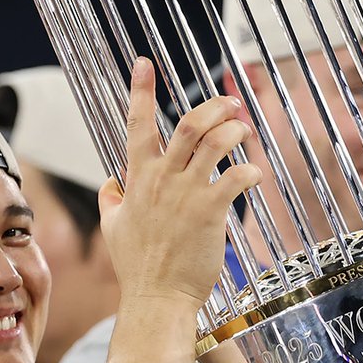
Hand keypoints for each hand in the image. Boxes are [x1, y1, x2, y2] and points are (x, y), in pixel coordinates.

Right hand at [99, 58, 260, 310]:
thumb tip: (108, 184)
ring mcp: (186, 194)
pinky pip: (236, 177)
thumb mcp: (112, 228)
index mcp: (137, 179)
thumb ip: (110, 200)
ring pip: (215, 142)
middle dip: (214, 106)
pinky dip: (250, 169)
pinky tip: (254, 174)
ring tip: (245, 131)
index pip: (137, 125)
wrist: (156, 298)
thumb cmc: (137, 267)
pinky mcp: (210, 211)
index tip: (144, 63)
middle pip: (189, 124)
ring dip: (235, 130)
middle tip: (231, 104)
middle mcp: (162, 180)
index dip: (141, 90)